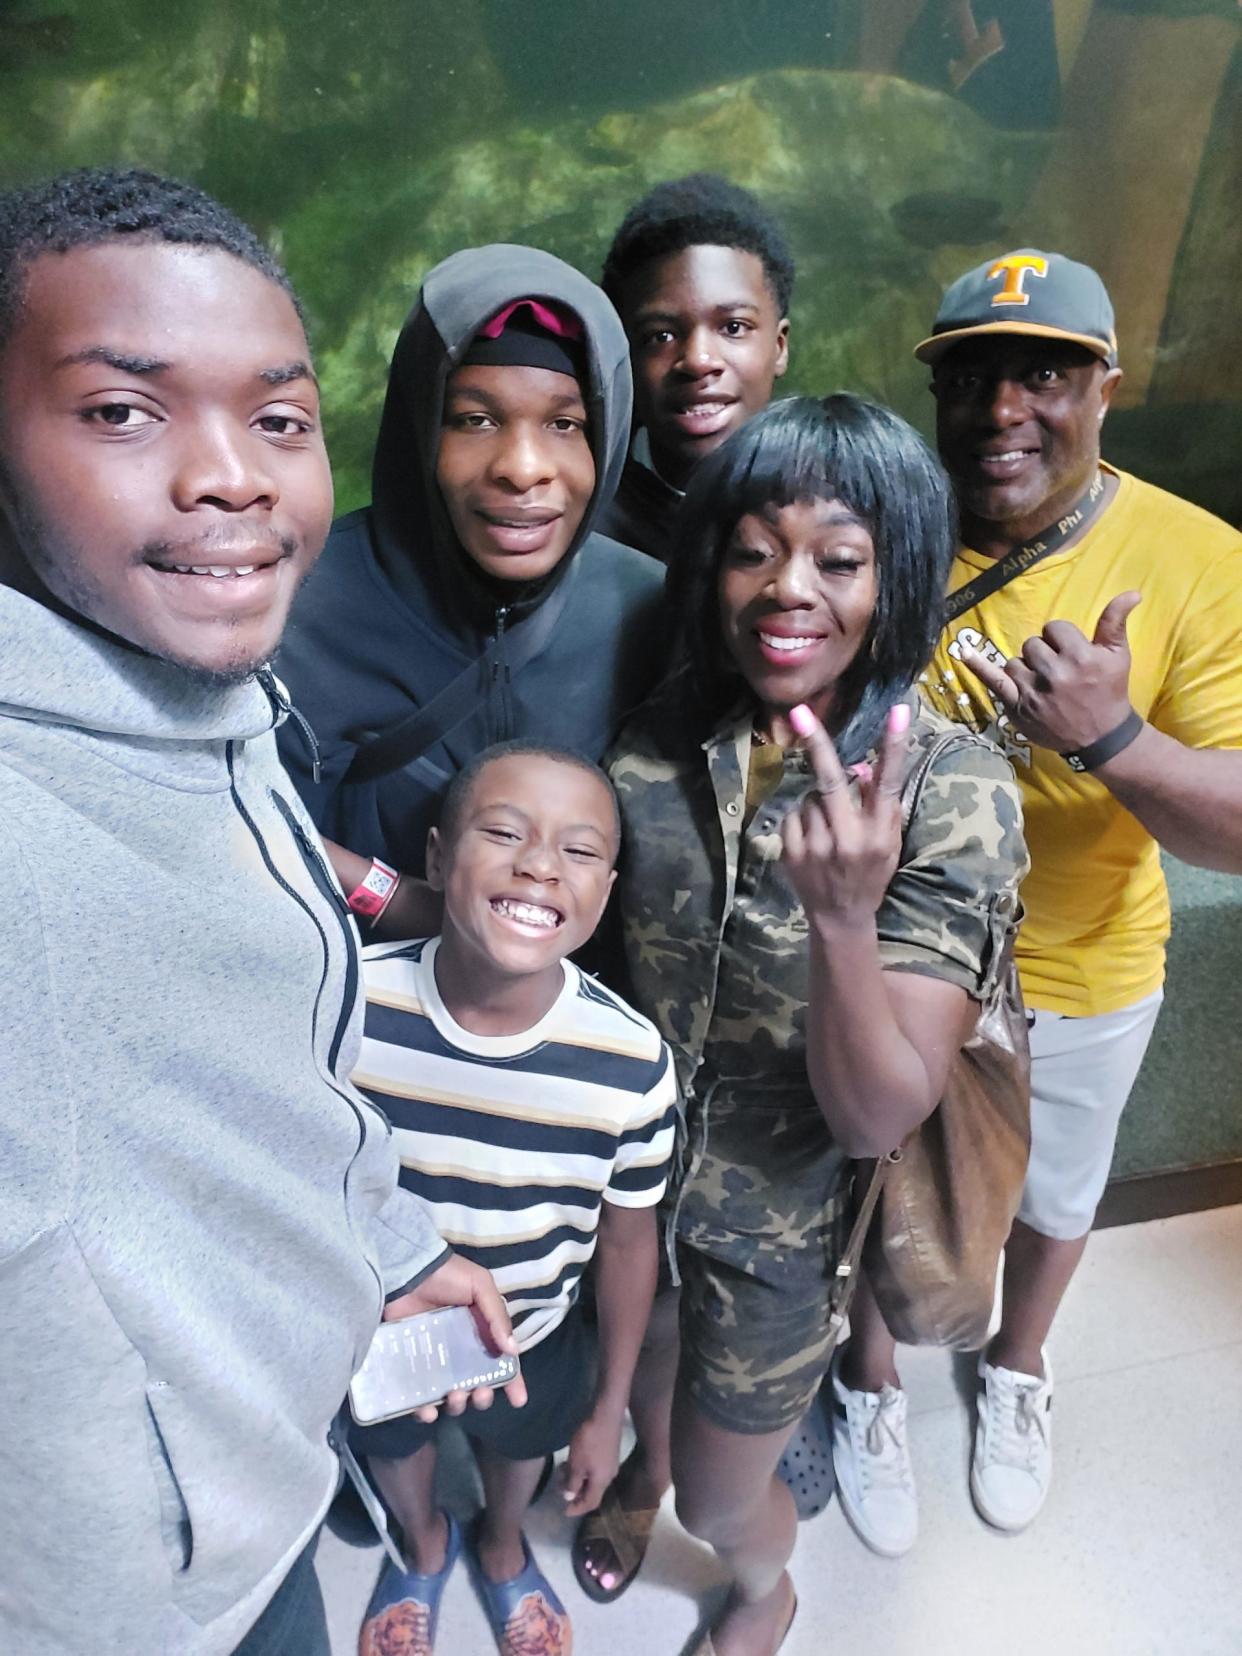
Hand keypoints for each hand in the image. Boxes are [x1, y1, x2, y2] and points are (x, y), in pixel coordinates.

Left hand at [384, 1252, 528, 1422]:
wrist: (407, 1270)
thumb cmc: (447, 1276)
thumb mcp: (480, 1286)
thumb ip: (497, 1316)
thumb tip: (513, 1351)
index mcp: (482, 1333)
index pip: (502, 1362)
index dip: (512, 1382)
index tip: (519, 1400)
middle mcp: (461, 1351)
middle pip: (477, 1386)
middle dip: (482, 1397)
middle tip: (478, 1392)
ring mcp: (435, 1361)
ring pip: (451, 1396)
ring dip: (457, 1405)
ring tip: (455, 1396)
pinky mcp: (411, 1366)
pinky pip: (420, 1396)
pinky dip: (425, 1410)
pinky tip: (428, 1410)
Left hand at [561, 1407, 623, 1517]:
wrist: (606, 1415)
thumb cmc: (589, 1440)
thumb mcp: (577, 1463)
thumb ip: (573, 1482)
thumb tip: (570, 1497)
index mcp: (602, 1482)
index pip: (590, 1503)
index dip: (577, 1509)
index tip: (564, 1511)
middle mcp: (609, 1476)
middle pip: (592, 1492)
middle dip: (575, 1493)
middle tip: (560, 1486)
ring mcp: (610, 1463)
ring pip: (592, 1479)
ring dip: (578, 1479)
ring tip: (563, 1471)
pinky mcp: (609, 1452)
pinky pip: (595, 1469)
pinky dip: (583, 1470)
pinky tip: (574, 1460)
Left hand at [780, 701, 909, 934]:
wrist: (839, 917)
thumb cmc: (870, 873)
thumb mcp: (888, 842)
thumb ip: (881, 805)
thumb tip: (861, 767)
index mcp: (879, 834)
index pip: (889, 781)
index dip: (893, 746)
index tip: (898, 710)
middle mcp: (849, 838)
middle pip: (831, 780)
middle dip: (816, 743)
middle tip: (798, 711)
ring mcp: (817, 846)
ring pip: (810, 797)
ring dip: (818, 801)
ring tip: (829, 828)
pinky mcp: (792, 852)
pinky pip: (793, 815)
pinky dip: (801, 818)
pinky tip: (812, 840)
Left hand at [960, 591, 1140, 754]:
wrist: (1100, 736)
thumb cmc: (1109, 692)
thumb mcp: (1118, 656)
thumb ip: (1115, 623)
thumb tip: (1131, 592)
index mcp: (1080, 656)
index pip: (1055, 628)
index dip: (1062, 639)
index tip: (1071, 654)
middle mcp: (1055, 672)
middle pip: (1033, 644)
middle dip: (1045, 654)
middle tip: (1059, 673)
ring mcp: (1033, 691)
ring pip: (1016, 661)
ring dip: (1027, 669)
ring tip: (1045, 685)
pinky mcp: (1017, 707)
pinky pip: (993, 679)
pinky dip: (977, 665)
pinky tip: (962, 652)